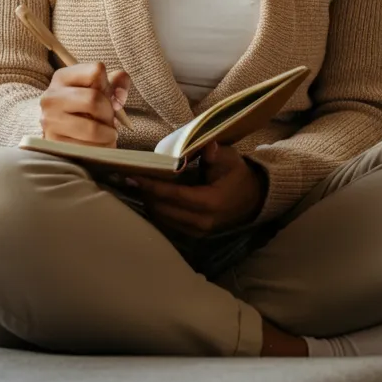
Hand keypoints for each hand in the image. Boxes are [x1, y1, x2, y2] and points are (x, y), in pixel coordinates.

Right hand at [40, 62, 129, 146]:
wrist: (66, 137)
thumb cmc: (87, 110)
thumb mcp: (101, 89)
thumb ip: (117, 82)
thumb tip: (120, 94)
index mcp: (62, 77)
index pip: (96, 71)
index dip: (110, 86)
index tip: (111, 99)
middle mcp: (51, 97)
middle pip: (94, 99)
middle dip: (109, 113)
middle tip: (109, 120)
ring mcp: (50, 122)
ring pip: (92, 128)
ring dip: (107, 134)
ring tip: (105, 133)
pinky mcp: (54, 144)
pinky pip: (87, 149)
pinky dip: (99, 149)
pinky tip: (97, 145)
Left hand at [130, 142, 266, 236]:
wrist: (251, 199)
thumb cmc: (237, 175)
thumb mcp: (231, 160)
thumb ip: (216, 154)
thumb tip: (206, 146)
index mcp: (210, 203)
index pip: (174, 196)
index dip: (152, 186)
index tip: (133, 176)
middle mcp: (201, 222)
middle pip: (163, 210)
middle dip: (145, 194)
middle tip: (130, 177)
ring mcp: (197, 231)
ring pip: (163, 219)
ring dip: (149, 202)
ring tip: (137, 185)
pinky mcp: (193, 235)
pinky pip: (168, 224)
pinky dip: (157, 210)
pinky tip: (150, 196)